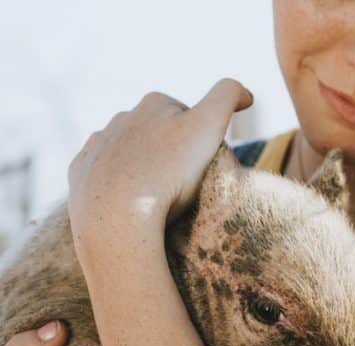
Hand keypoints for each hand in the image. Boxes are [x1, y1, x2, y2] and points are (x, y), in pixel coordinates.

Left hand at [67, 78, 253, 265]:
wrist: (116, 215)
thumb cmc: (169, 171)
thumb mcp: (209, 125)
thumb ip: (228, 97)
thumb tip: (245, 93)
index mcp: (154, 104)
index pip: (189, 115)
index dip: (203, 137)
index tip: (208, 162)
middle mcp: (121, 118)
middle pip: (157, 132)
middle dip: (172, 149)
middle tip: (188, 181)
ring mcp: (98, 146)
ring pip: (128, 152)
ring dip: (144, 166)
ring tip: (160, 195)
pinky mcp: (81, 173)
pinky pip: (103, 175)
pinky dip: (118, 184)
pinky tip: (131, 202)